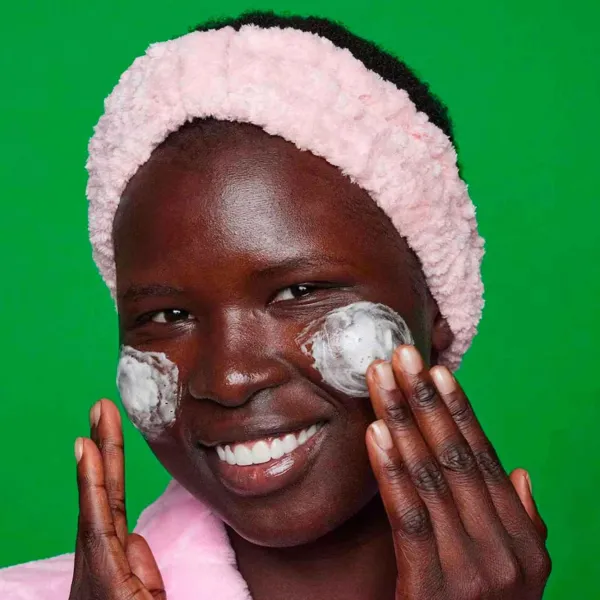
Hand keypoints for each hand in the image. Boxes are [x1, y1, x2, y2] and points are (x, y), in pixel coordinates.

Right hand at [69, 399, 165, 599]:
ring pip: (101, 500)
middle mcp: (100, 560)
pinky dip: (92, 485)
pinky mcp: (101, 578)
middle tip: (102, 407)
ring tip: (98, 417)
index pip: (115, 505)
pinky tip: (86, 453)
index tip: (100, 434)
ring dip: (100, 454)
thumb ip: (140, 566)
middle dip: (104, 448)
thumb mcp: (147, 596)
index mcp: (114, 563)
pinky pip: (98, 523)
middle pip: (106, 493)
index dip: (109, 468)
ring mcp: (97, 568)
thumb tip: (135, 538)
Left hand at [365, 346, 550, 598]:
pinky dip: (391, 471)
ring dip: (402, 421)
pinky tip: (375, 433)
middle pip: (456, 457)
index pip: (485, 459)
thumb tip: (520, 472)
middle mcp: (506, 550)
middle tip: (401, 356)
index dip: (459, 412)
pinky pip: (409, 517)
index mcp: (523, 540)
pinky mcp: (435, 591)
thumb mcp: (517, 577)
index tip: (437, 372)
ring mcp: (475, 571)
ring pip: (431, 477)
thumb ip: (524, 524)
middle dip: (425, 401)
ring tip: (382, 380)